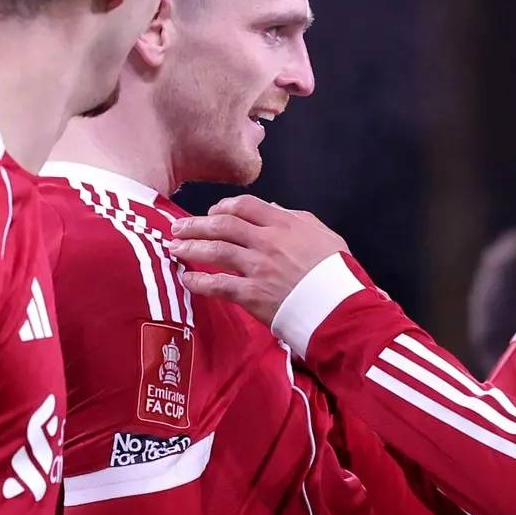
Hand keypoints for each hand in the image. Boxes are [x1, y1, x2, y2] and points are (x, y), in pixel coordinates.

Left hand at [168, 196, 348, 324]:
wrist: (341, 308)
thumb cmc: (339, 273)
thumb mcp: (325, 236)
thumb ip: (297, 220)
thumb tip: (273, 209)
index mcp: (285, 224)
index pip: (245, 206)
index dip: (224, 206)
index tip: (213, 211)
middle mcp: (267, 242)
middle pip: (222, 225)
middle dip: (196, 224)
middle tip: (178, 226)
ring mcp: (257, 268)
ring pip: (215, 250)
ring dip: (190, 247)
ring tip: (174, 247)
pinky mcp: (252, 295)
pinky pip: (217, 284)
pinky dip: (198, 281)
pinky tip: (187, 279)